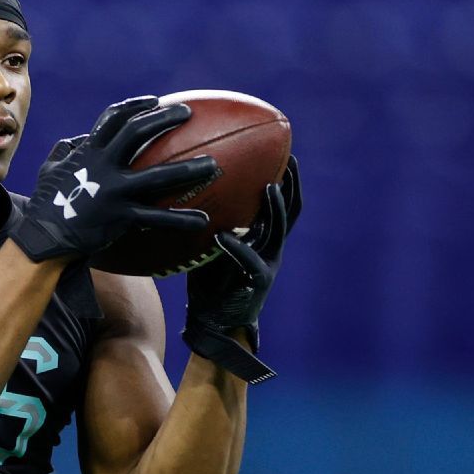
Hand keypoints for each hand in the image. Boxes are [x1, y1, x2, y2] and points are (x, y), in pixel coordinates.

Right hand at [10, 96, 217, 261]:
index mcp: (88, 152)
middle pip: (138, 133)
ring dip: (189, 169)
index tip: (155, 100)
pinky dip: (181, 219)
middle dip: (164, 119)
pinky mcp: (121, 217)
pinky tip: (204, 221)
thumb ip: (66, 151)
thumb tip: (79, 140)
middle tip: (188, 113)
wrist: (43, 236)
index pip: (113, 118)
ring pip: (157, 175)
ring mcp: (113, 191)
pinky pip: (157, 217)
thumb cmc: (47, 203)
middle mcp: (103, 166)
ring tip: (213, 165)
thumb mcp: (50, 169)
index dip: (136, 106)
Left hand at [183, 155, 301, 383]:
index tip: (283, 149)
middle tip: (287, 159)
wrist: (213, 324)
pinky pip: (250, 262)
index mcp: (263, 237)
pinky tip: (224, 235)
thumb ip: (208, 218)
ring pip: (277, 232)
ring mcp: (267, 265)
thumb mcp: (208, 244)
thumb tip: (181, 184)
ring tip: (267, 188)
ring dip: (273, 209)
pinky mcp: (257, 284)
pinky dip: (238, 247)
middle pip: (290, 211)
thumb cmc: (207, 281)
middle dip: (291, 185)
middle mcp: (271, 248)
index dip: (287, 177)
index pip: (281, 202)